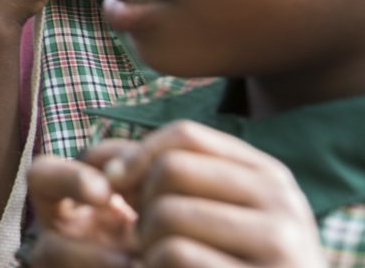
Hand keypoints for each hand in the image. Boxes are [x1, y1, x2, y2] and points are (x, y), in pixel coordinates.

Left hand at [30, 124, 326, 267]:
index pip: (187, 135)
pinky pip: (174, 254)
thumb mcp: (222, 214)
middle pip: (171, 169)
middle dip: (141, 201)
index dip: (138, 153)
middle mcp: (283, 205)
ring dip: (145, 241)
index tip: (115, 184)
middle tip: (143, 235)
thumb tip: (105, 165)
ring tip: (158, 259)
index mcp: (271, 177)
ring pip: (167, 213)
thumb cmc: (235, 263)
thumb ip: (178, 177)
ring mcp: (279, 247)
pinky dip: (153, 266)